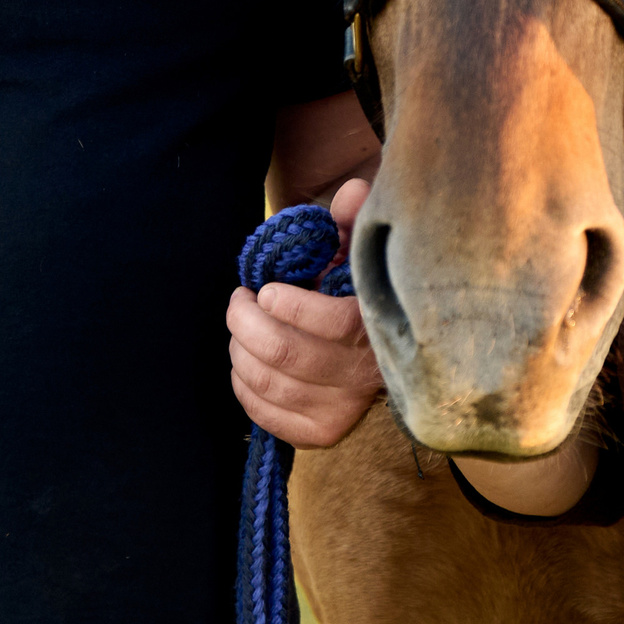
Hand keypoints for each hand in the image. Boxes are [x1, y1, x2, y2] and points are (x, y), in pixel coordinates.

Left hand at [226, 179, 382, 446]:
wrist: (385, 358)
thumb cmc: (361, 296)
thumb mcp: (363, 256)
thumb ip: (355, 222)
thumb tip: (353, 191)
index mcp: (374, 327)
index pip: (327, 322)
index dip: (285, 304)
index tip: (264, 289)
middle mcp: (361, 376)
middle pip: (283, 354)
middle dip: (245, 322)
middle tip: (238, 302)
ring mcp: (341, 409)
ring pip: (269, 382)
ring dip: (239, 350)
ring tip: (240, 328)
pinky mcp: (322, 432)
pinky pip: (265, 414)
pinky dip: (242, 386)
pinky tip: (244, 363)